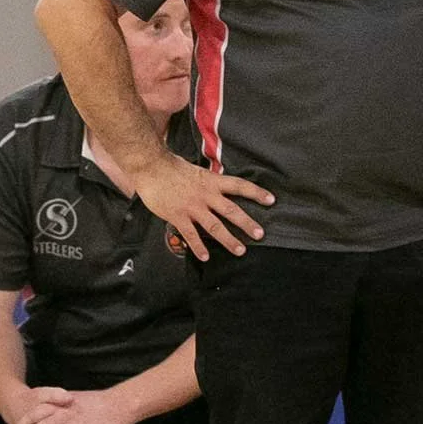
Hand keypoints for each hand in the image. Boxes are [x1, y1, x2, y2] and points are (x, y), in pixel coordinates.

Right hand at [132, 153, 273, 260]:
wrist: (150, 166)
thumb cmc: (170, 166)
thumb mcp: (195, 170)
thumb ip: (207, 182)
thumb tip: (216, 187)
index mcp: (211, 181)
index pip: (239, 186)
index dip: (256, 193)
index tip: (271, 200)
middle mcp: (206, 195)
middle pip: (232, 211)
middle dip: (247, 224)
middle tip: (260, 235)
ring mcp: (192, 207)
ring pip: (215, 226)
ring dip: (229, 240)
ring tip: (240, 251)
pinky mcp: (178, 216)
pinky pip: (191, 235)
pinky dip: (198, 247)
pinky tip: (205, 257)